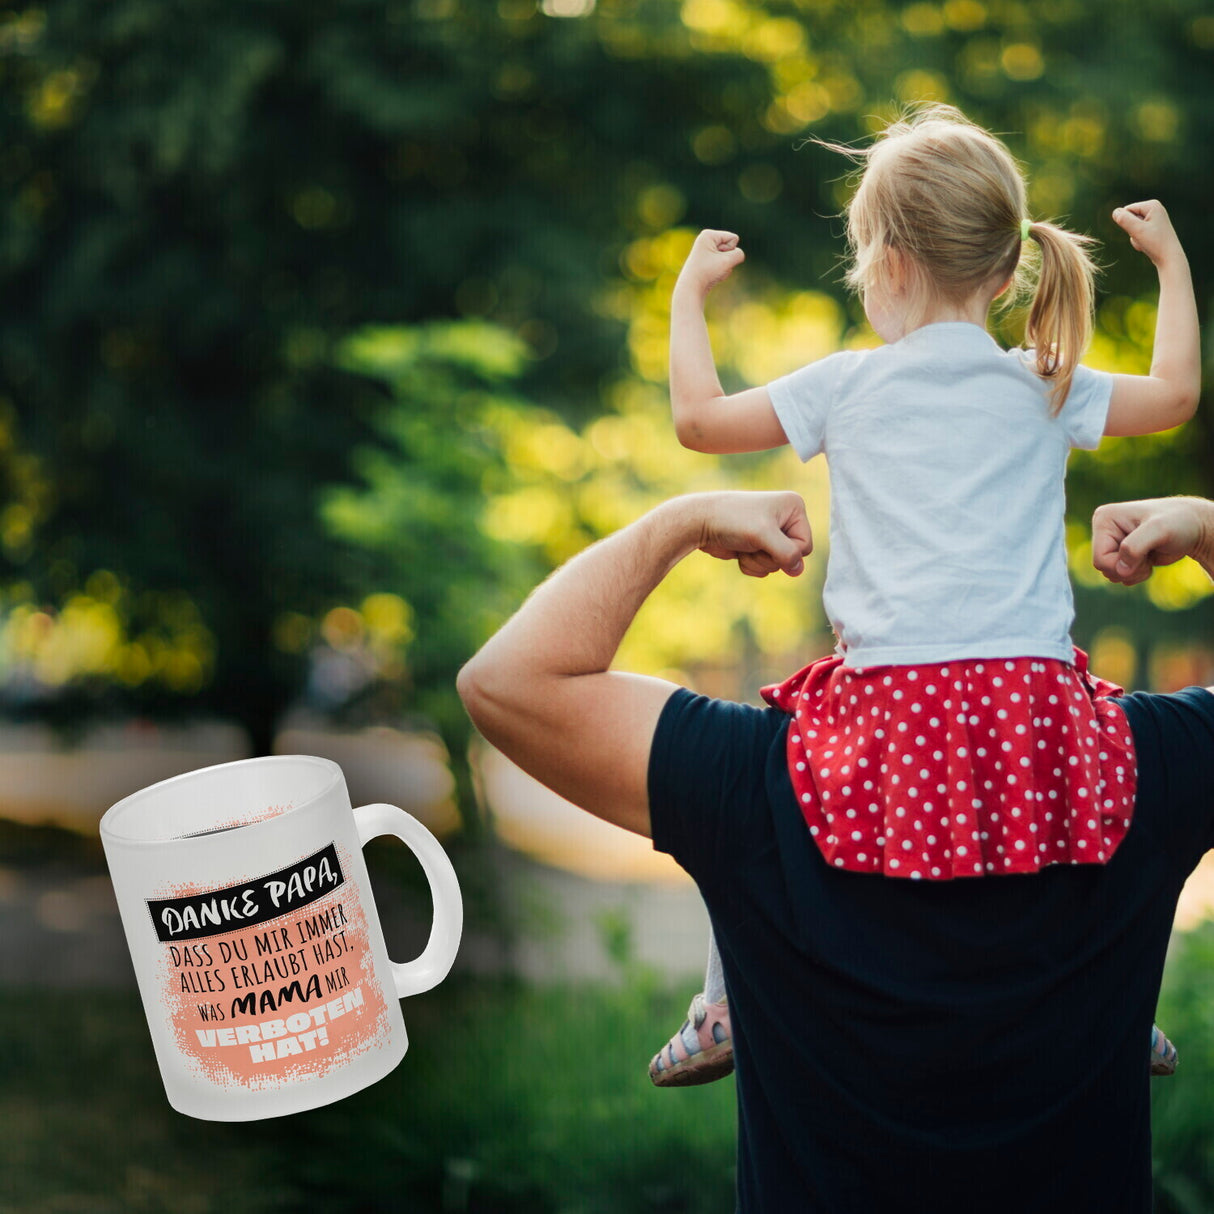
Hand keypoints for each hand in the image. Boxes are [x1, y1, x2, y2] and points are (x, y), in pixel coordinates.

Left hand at [677, 229, 745, 297]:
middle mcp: (706, 240)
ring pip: (729, 257)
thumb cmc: (707, 272)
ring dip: (725, 267)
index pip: (734, 238)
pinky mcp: (709, 261)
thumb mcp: (728, 261)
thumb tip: (738, 255)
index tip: (715, 259)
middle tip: (713, 266)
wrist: (691, 288)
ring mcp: (707, 251)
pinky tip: (711, 275)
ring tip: (711, 272)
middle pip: (731, 247)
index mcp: (708, 234)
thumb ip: (739, 254)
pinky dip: (721, 271)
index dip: (730, 251)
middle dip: (727, 259)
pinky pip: (724, 264)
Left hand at [695, 491, 812, 577]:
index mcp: (794, 507)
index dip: (786, 551)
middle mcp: (785, 518)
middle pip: (792, 557)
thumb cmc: (732, 520)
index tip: (766, 540)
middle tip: (752, 543)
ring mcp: (771, 533)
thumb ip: (787, 553)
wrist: (700, 522)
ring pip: (777, 565)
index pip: (805, 545)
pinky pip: (764, 567)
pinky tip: (739, 552)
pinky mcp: (757, 545)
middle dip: (770, 557)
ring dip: (758, 561)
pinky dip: (751, 565)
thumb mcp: (763, 535)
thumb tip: (798, 570)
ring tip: (744, 546)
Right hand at [1091, 496, 1213, 584]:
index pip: (1099, 559)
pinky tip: (1149, 560)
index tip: (1145, 553)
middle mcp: (1104, 530)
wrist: (1193, 527)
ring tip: (1149, 556)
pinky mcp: (1121, 553)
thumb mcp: (1159, 530)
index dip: (1122, 565)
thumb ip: (1135, 547)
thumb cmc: (1179, 522)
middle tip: (1149, 555)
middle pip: (1104, 569)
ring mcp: (1112, 542)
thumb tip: (1120, 571)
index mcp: (1104, 519)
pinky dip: (1136, 574)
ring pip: (1111, 574)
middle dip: (1129, 569)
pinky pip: (1120, 575)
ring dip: (1134, 572)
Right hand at [1113, 201, 1184, 269]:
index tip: (1140, 231)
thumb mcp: (1137, 230)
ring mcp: (1154, 218)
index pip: (1126, 210)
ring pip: (1132, 227)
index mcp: (1152, 205)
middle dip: (1131, 230)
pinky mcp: (1154, 228)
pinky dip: (1139, 240)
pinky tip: (1149, 244)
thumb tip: (1115, 211)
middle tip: (1144, 237)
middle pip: (1129, 218)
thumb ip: (1124, 219)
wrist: (1169, 257)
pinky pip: (1138, 233)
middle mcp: (1154, 209)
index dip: (1127, 224)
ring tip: (1147, 241)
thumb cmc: (1155, 243)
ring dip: (1135, 237)